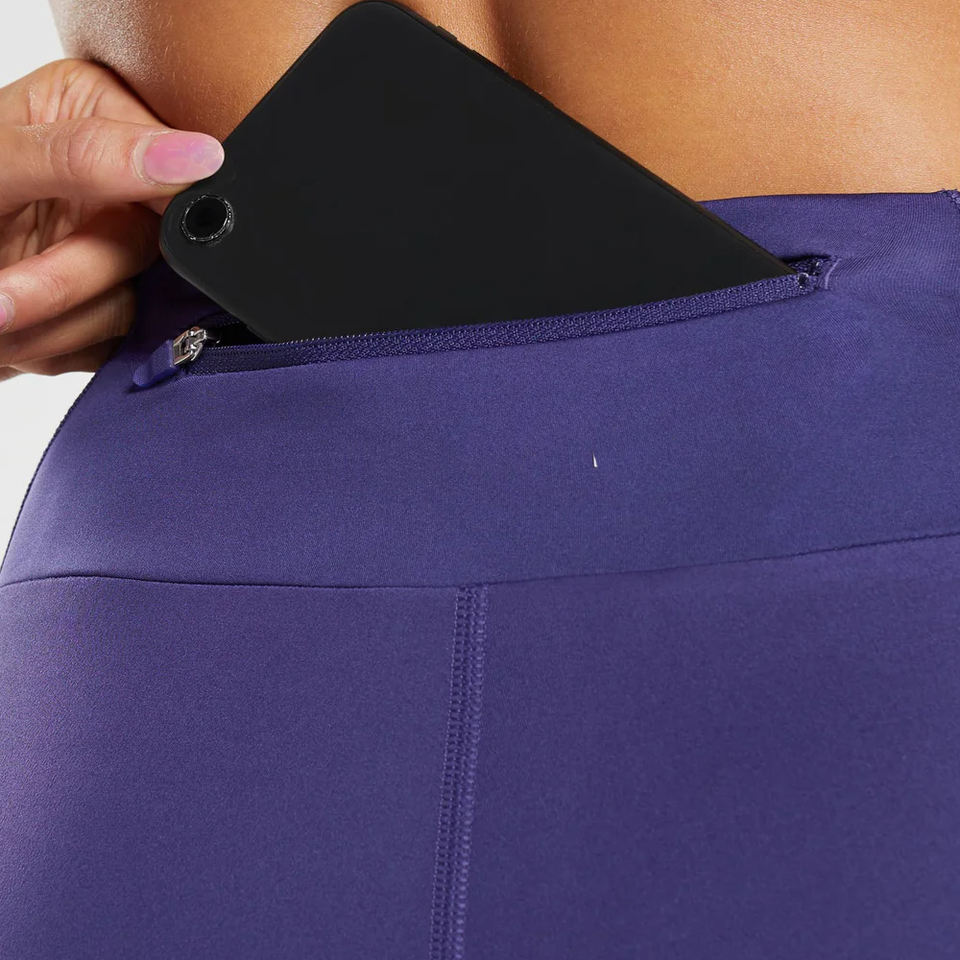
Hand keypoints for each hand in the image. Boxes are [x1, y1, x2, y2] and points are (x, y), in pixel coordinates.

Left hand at [0, 59, 223, 380]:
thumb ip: (87, 157)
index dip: (151, 209)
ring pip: (133, 306)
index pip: (169, 167)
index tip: (110, 237)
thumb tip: (196, 157)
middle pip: (149, 248)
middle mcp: (116, 185)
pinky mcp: (107, 305)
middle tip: (3, 301)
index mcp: (97, 117)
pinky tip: (19, 334)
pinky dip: (62, 347)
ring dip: (56, 326)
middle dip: (67, 282)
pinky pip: (118, 342)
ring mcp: (111, 250)